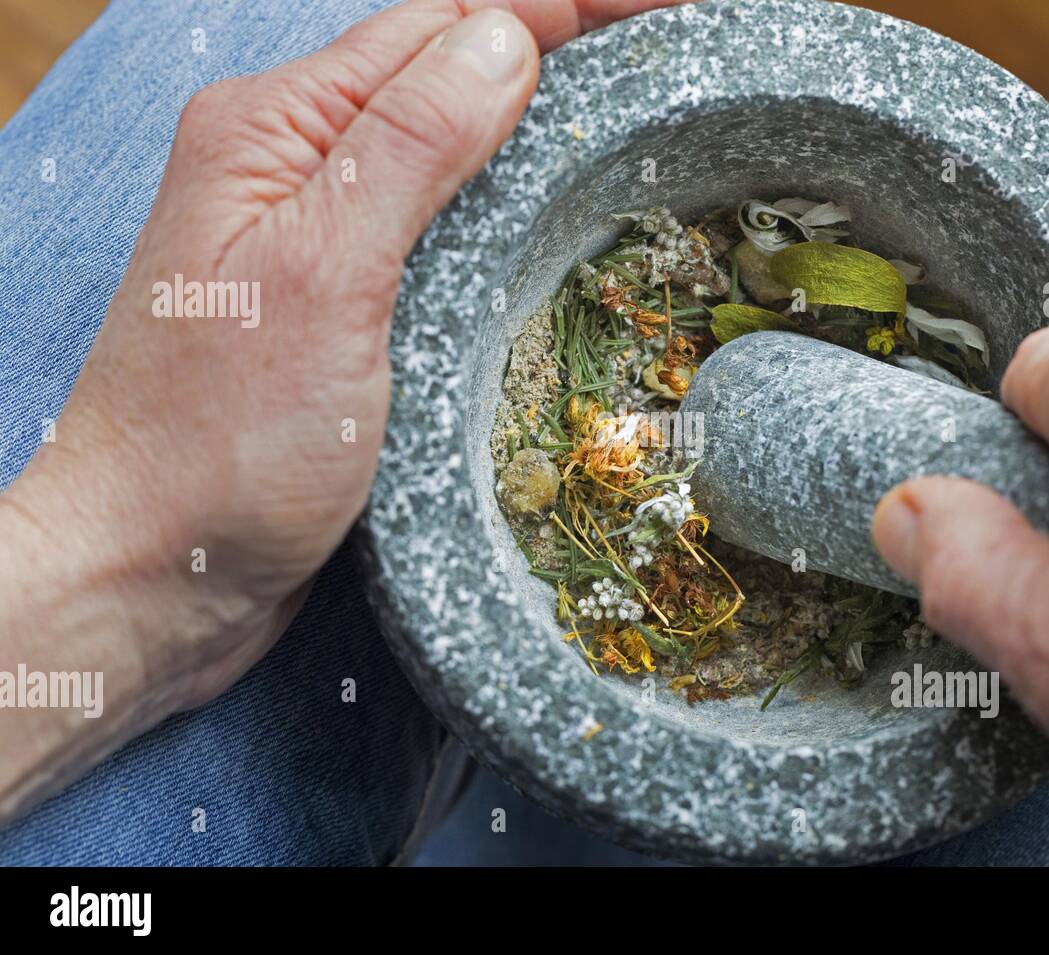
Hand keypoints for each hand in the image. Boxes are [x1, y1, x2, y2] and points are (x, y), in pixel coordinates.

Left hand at [0, 0, 685, 821]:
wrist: (151, 571)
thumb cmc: (220, 442)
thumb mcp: (322, 278)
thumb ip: (409, 148)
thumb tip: (507, 40)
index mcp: (276, 130)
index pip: (440, 25)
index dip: (560, 5)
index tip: (664, 5)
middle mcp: (291, 165)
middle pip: (442, 67)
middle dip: (556, 42)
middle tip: (665, 47)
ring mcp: (313, 234)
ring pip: (444, 143)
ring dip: (533, 112)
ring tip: (628, 108)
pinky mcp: (339, 303)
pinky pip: (435, 220)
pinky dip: (502, 198)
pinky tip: (550, 209)